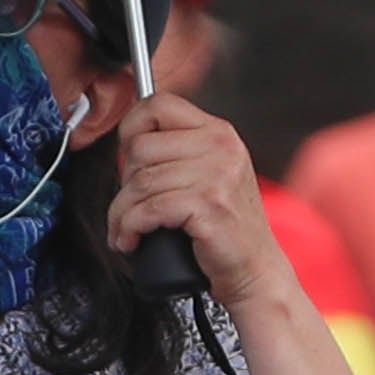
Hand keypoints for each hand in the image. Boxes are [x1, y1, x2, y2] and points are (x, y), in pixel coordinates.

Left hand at [105, 87, 287, 297]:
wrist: (254, 269)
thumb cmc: (225, 226)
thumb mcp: (211, 174)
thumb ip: (180, 151)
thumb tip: (127, 142)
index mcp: (219, 132)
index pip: (159, 104)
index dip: (130, 128)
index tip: (125, 156)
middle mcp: (221, 147)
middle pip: (141, 147)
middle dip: (124, 181)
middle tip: (130, 204)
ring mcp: (217, 176)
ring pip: (139, 182)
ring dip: (120, 213)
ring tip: (124, 229)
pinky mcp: (208, 206)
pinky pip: (147, 210)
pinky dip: (129, 228)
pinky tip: (130, 240)